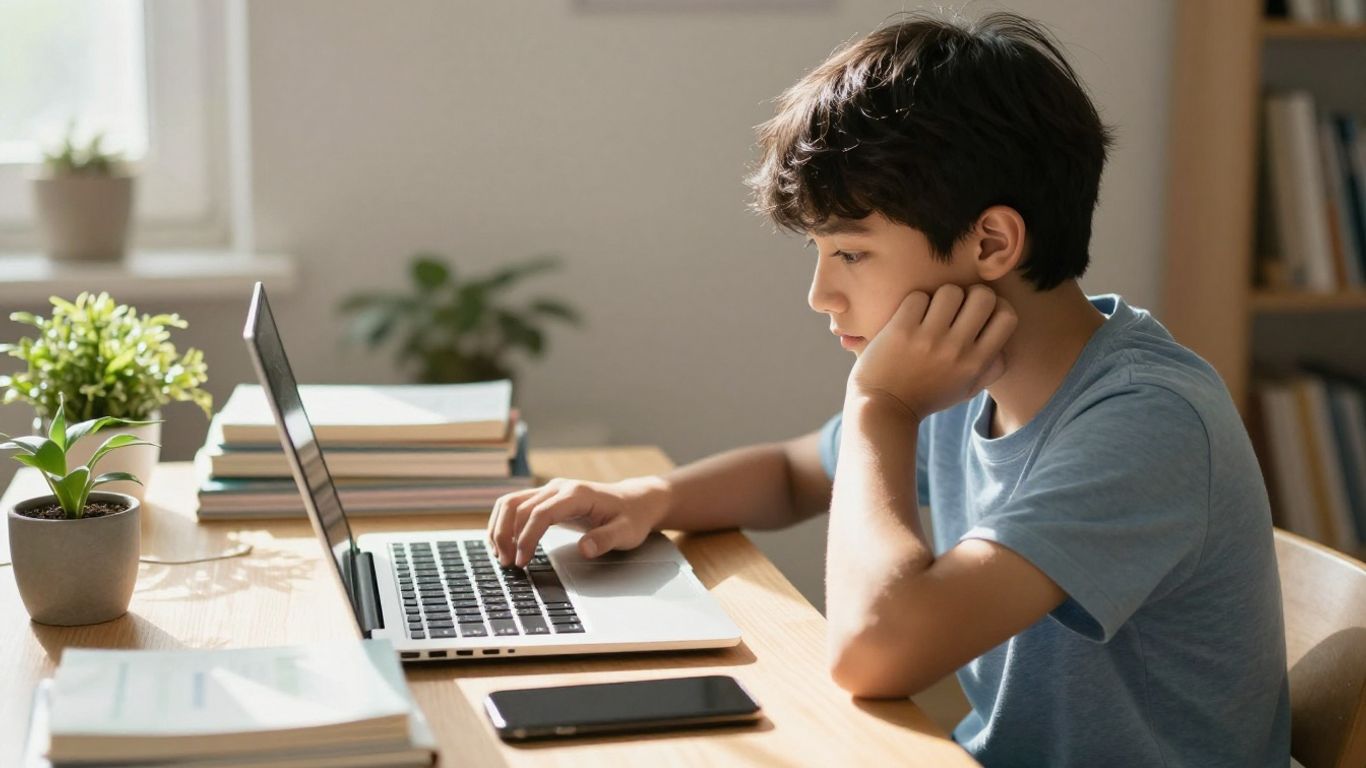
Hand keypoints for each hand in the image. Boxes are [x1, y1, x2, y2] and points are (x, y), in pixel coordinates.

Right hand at [487, 476, 670, 566]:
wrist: (634, 502)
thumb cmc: (630, 518)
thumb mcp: (626, 533)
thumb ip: (606, 540)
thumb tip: (585, 549)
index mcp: (577, 494)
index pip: (540, 513)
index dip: (526, 537)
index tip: (521, 561)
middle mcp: (559, 488)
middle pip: (518, 506)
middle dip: (507, 536)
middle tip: (507, 564)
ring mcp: (550, 491)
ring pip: (511, 503)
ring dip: (500, 528)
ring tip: (500, 556)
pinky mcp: (545, 498)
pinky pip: (515, 505)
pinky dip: (503, 523)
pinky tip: (503, 543)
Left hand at [849, 283, 1015, 421]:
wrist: (882, 408)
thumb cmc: (926, 396)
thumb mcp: (966, 391)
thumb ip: (990, 370)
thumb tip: (1004, 346)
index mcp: (975, 363)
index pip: (1007, 317)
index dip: (996, 307)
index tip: (979, 313)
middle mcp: (956, 349)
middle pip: (983, 296)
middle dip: (970, 295)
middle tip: (955, 307)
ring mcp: (929, 338)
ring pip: (950, 291)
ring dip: (940, 297)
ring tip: (930, 312)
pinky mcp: (902, 330)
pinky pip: (918, 297)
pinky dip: (914, 303)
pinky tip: (910, 317)